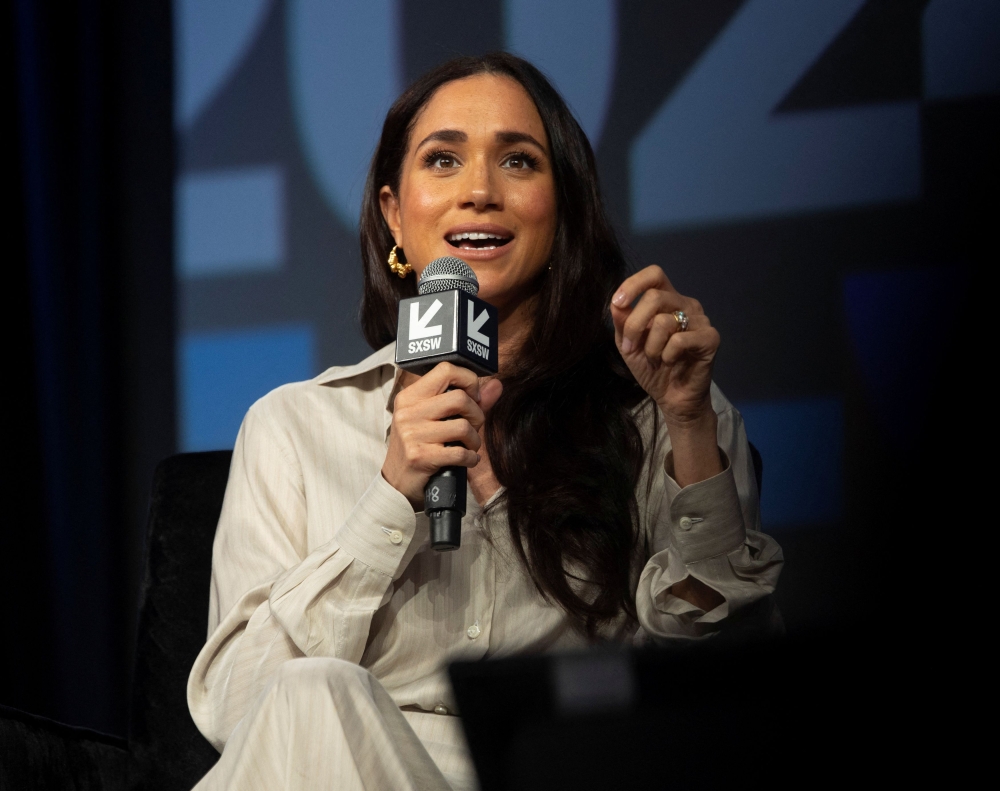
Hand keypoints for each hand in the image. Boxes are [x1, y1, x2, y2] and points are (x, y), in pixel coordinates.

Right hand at [382, 363, 502, 507]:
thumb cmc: (420, 447)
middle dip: (476, 414)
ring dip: (475, 440)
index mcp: (410, 397)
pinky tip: (468, 460)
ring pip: (462, 426)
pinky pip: (459, 453)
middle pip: (459, 398)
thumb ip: (468, 401)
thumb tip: (496, 385)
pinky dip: (471, 458)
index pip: (445, 370)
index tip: (473, 397)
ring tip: (470, 446)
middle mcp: (408, 412)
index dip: (468, 380)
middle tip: (474, 427)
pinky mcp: (419, 457)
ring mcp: (412, 434)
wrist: (397, 484)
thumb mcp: (435, 420)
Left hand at [611, 266, 722, 486]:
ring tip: (656, 358)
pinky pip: (679, 340)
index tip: (618, 303)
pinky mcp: (710, 338)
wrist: (673, 398)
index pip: (654, 274)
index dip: (634, 284)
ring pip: (664, 321)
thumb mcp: (628, 345)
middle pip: (654, 297)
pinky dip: (667, 355)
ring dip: (651, 346)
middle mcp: (685, 304)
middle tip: (630, 347)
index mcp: (667, 300)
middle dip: (634, 325)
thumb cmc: (652, 368)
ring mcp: (700, 319)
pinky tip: (672, 362)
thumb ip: (622, 323)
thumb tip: (616, 303)